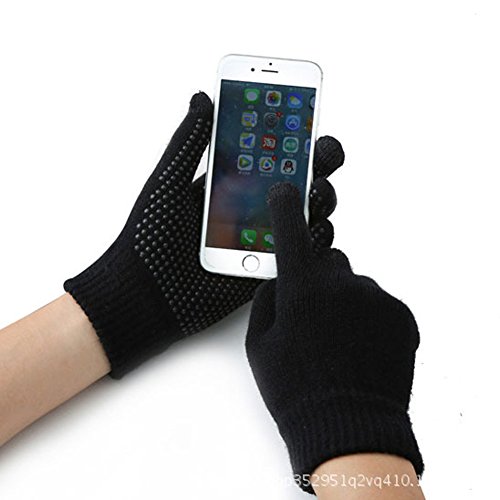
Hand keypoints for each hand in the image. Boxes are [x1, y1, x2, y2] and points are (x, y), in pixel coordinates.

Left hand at [64, 92, 343, 377]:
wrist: (142, 295)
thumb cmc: (148, 237)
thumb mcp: (167, 183)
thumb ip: (189, 142)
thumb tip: (202, 97)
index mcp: (228, 185)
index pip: (267, 154)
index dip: (290, 134)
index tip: (307, 114)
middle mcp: (250, 209)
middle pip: (295, 181)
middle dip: (317, 163)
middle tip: (325, 151)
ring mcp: (260, 240)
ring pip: (304, 215)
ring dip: (320, 198)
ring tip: (317, 190)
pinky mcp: (264, 270)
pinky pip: (297, 253)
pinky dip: (315, 240)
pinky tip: (317, 228)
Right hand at [245, 183, 422, 492]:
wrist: (349, 428)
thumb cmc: (296, 391)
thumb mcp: (259, 347)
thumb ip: (265, 302)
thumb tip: (275, 280)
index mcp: (301, 289)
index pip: (290, 232)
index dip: (284, 207)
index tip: (284, 190)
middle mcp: (341, 285)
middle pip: (327, 260)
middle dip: (317, 278)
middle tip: (312, 315)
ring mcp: (375, 298)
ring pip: (353, 282)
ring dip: (344, 299)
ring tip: (338, 338)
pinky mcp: (400, 314)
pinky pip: (377, 301)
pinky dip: (368, 315)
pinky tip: (360, 345)